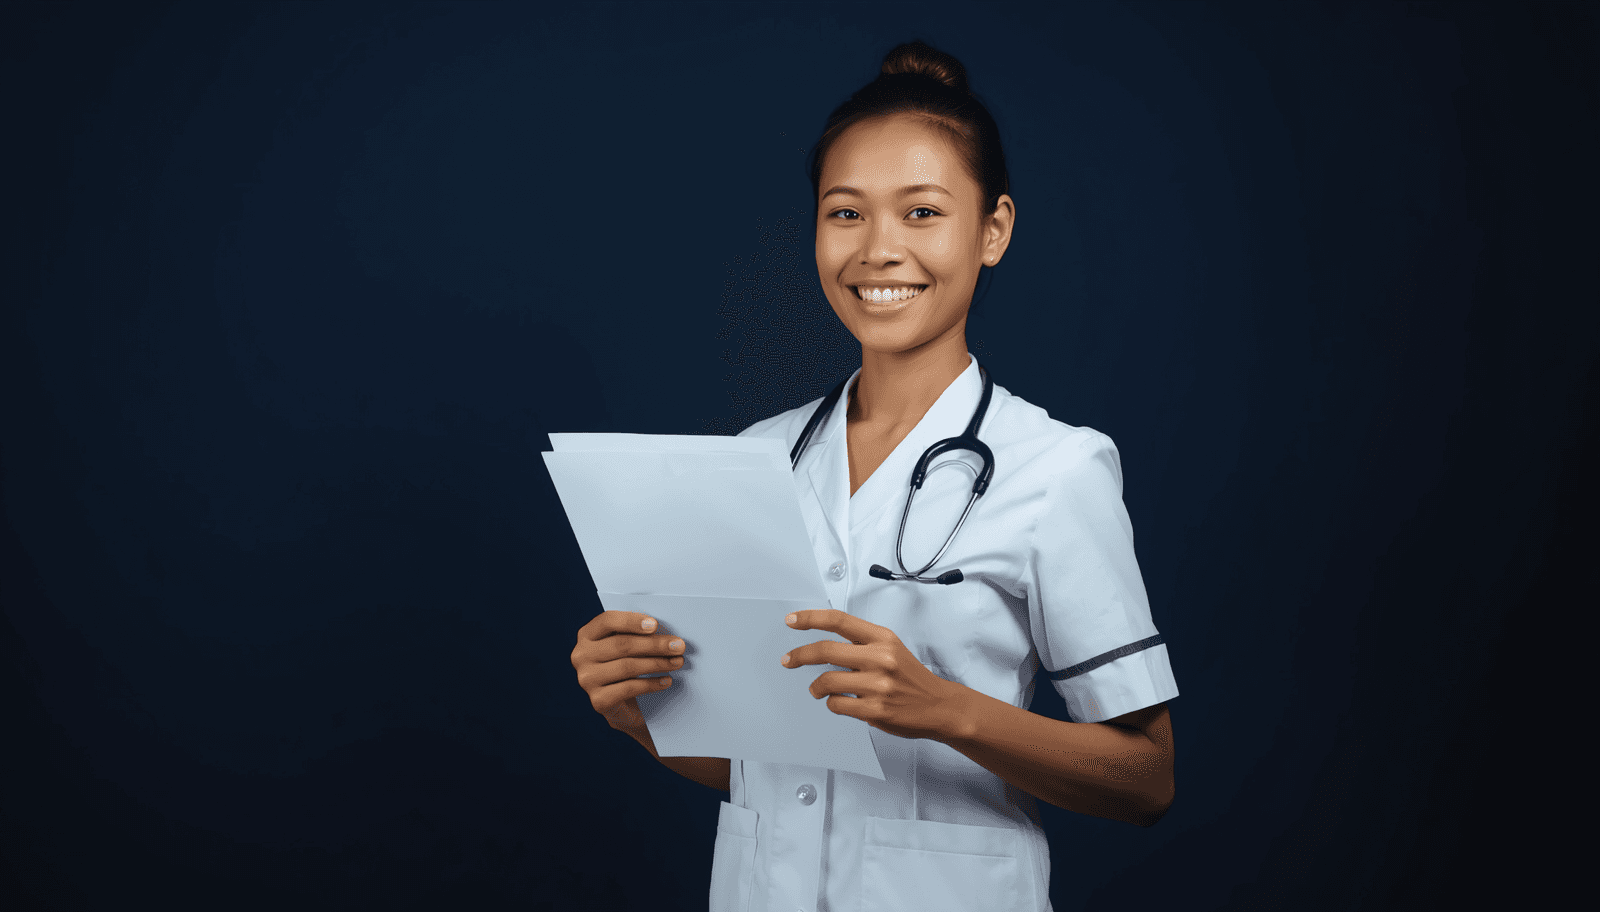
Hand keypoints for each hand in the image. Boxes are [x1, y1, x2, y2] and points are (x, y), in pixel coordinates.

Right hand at [571, 611, 685, 735]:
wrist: (623, 705)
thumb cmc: (627, 667)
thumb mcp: (627, 646)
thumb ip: (637, 634)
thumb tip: (665, 631)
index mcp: (587, 635)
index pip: (607, 621)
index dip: (631, 621)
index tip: (655, 625)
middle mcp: (581, 656)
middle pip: (621, 645)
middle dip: (654, 644)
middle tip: (678, 646)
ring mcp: (587, 679)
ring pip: (627, 666)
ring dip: (657, 663)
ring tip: (677, 662)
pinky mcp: (598, 700)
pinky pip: (629, 688)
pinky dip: (651, 684)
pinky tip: (666, 680)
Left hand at [781, 609, 966, 741]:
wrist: (939, 705)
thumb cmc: (911, 677)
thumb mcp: (891, 649)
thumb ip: (861, 644)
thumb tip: (822, 645)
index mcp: (882, 638)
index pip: (839, 621)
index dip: (810, 618)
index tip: (791, 621)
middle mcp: (880, 658)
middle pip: (825, 650)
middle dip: (800, 655)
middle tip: (788, 660)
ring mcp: (878, 685)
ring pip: (827, 681)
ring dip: (816, 687)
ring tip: (818, 689)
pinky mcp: (875, 710)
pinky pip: (837, 705)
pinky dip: (833, 704)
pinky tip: (841, 703)